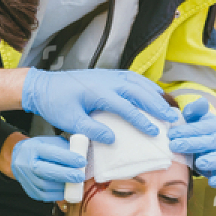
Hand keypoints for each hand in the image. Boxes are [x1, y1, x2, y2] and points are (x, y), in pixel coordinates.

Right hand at [9, 135, 84, 201]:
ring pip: (45, 186)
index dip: (68, 158)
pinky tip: (66, 191)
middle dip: (65, 175)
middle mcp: (26, 163)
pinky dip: (57, 195)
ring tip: (75, 184)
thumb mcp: (53, 142)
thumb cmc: (42, 149)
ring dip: (63, 186)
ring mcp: (26, 178)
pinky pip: (44, 196)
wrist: (20, 157)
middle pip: (45, 171)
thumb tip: (83, 157)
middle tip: (80, 176)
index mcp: (34, 147)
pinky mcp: (29, 190)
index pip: (51, 153)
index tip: (82, 161)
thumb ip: (66, 149)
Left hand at [20, 69, 176, 142]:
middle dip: (156, 105)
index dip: (141, 120)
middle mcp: (107, 80)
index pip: (126, 107)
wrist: (44, 86)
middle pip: (138, 91)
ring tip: (168, 107)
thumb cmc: (56, 104)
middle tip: (172, 118)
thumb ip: (91, 130)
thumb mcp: (70, 122)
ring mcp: (108, 75)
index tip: (154, 132)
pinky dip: (146, 86)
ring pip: (138, 82)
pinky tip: (154, 94)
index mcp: (98, 92)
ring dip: (154, 94)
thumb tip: (112, 139)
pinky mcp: (108, 75)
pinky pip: (132, 78)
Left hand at [167, 98, 215, 186]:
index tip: (171, 134)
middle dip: (191, 144)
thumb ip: (195, 110)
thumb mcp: (194, 117)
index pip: (202, 128)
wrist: (206, 141)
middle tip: (174, 146)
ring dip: (210, 161)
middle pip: (210, 142)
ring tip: (199, 163)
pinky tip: (212, 182)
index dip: (187, 131)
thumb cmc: (196, 128)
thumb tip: (201, 102)